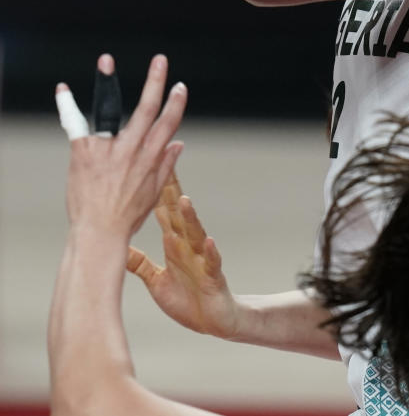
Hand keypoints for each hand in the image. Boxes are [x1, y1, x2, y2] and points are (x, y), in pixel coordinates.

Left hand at [60, 54, 185, 236]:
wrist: (98, 234)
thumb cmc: (125, 216)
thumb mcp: (153, 192)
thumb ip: (166, 164)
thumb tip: (179, 143)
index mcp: (149, 158)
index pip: (168, 124)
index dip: (175, 104)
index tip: (179, 87)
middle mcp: (130, 150)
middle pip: (146, 109)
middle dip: (155, 82)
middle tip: (160, 60)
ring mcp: (106, 150)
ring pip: (110, 109)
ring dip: (109, 82)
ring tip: (107, 60)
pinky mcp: (83, 153)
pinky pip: (76, 125)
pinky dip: (67, 106)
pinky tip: (63, 90)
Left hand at [127, 175, 239, 338]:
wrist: (214, 321)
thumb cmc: (186, 298)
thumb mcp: (156, 281)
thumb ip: (140, 263)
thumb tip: (117, 247)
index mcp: (175, 244)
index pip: (165, 211)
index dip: (158, 190)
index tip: (150, 165)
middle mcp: (188, 246)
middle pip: (180, 215)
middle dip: (174, 192)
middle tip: (168, 167)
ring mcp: (202, 259)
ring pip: (196, 234)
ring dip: (191, 217)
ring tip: (184, 200)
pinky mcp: (213, 277)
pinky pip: (213, 262)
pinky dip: (211, 252)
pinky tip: (209, 241)